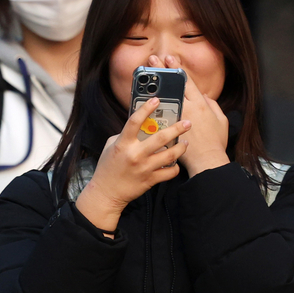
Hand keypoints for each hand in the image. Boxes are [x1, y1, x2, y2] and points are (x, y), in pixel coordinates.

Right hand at [74, 97, 190, 232]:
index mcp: (123, 144)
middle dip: (177, 128)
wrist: (106, 192)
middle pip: (160, 138)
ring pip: (170, 155)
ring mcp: (143, 168)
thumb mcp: (110, 147)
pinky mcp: (150, 180)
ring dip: (181, 147)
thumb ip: (125, 136)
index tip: (157, 99)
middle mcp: (135, 155)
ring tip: (185, 143)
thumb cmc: (108, 167)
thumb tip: (141, 126)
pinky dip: (175, 167)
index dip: (146, 108)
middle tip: (187, 123)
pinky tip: (175, 162)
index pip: (134, 121)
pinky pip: (169, 172)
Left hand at [145, 54, 227, 174]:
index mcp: (200, 105)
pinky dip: (148, 108)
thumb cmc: (215, 142)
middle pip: (171, 85)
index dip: (178, 69)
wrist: (207, 162)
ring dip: (152, 86)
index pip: (187, 82)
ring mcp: (175, 119)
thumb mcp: (221, 121)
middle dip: (162, 71)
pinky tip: (140, 100)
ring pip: (161, 98)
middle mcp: (187, 108)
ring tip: (144, 76)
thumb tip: (205, 97)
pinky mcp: (167, 129)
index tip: (170, 59)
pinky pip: (156, 117)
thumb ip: (213, 106)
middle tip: (152, 60)